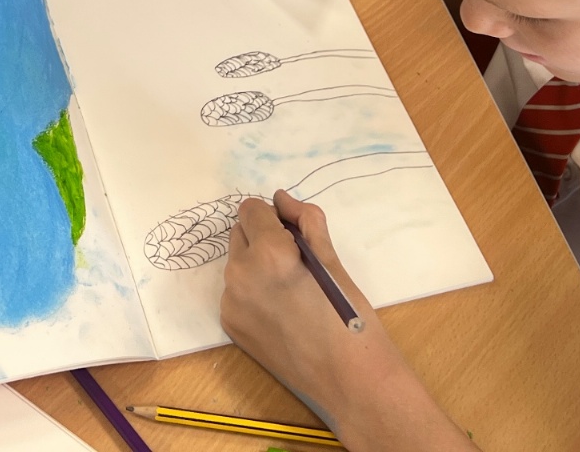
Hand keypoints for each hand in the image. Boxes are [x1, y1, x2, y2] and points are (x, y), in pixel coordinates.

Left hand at [223, 193, 381, 405]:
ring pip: (237, 264)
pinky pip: (236, 293)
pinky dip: (252, 293)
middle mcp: (239, 275)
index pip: (251, 209)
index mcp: (267, 253)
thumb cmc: (349, 317)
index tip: (294, 236)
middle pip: (240, 234)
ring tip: (291, 292)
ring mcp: (231, 303)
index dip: (274, 217)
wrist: (348, 380)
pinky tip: (281, 313)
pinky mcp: (230, 326)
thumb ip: (305, 222)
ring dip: (256, 266)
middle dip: (262, 239)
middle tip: (296, 264)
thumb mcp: (332, 260)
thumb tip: (281, 199)